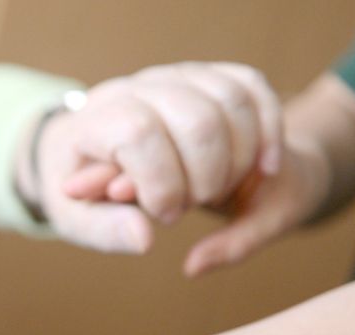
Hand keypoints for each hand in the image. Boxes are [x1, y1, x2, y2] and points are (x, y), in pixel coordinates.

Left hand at [28, 62, 319, 269]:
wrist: (111, 163)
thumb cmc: (97, 197)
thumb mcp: (86, 222)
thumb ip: (110, 233)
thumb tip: (145, 239)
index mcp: (92, 121)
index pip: (138, 133)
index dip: (161, 183)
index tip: (163, 213)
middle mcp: (135, 87)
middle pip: (197, 119)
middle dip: (206, 176)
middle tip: (189, 203)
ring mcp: (174, 75)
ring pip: (231, 100)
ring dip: (237, 158)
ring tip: (215, 187)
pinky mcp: (208, 75)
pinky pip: (252, 87)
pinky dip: (268, 130)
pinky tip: (264, 166)